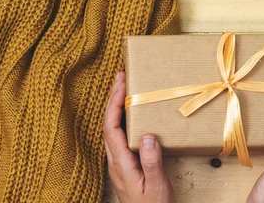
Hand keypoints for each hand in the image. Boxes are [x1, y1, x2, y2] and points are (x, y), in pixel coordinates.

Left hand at [103, 72, 173, 202]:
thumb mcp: (156, 186)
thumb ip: (151, 161)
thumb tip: (147, 135)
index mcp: (121, 163)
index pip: (111, 126)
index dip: (114, 102)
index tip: (121, 83)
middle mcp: (115, 161)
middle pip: (108, 123)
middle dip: (112, 98)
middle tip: (120, 77)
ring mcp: (118, 163)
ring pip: (111, 129)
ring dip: (115, 107)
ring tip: (124, 90)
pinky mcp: (124, 165)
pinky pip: (118, 136)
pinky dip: (121, 119)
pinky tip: (130, 115)